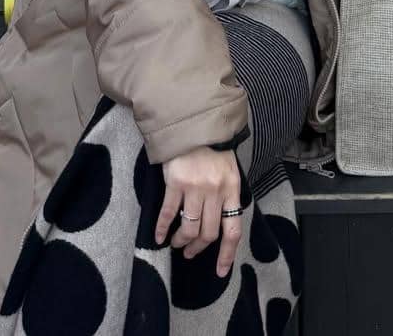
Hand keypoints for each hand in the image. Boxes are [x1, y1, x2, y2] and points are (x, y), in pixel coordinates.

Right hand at [155, 146, 242, 275]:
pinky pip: (168, 213)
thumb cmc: (211, 146)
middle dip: (198, 248)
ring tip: (176, 243)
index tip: (220, 270)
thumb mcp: (228, 168)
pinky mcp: (175, 182)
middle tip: (189, 253)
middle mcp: (215, 191)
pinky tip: (158, 237)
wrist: (192, 121)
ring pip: (189, 227)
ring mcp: (195, 187)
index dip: (227, 254)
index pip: (233, 230)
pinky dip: (162, 228)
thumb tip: (222, 220)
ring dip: (181, 241)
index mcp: (232, 188)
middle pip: (208, 233)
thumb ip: (226, 193)